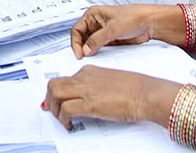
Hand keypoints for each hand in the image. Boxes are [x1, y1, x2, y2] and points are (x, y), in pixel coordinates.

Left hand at [44, 66, 178, 129]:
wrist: (145, 93)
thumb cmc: (135, 89)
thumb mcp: (110, 82)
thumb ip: (96, 86)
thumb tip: (89, 98)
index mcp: (89, 71)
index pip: (64, 79)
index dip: (57, 93)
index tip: (56, 102)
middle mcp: (84, 77)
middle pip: (54, 84)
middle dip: (49, 100)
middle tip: (52, 111)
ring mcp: (85, 90)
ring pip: (54, 94)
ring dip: (54, 109)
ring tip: (61, 120)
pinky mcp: (89, 104)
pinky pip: (66, 110)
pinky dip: (63, 119)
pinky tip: (70, 125)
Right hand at [68, 4, 164, 56]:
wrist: (150, 23)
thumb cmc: (134, 17)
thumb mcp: (112, 29)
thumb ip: (97, 40)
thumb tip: (85, 50)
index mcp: (93, 14)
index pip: (77, 29)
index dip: (76, 42)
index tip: (79, 54)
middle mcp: (96, 22)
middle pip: (82, 37)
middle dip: (82, 47)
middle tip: (83, 58)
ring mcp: (103, 32)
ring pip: (90, 43)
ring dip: (90, 51)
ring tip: (91, 59)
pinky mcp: (110, 40)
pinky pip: (99, 48)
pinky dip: (98, 53)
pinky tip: (99, 58)